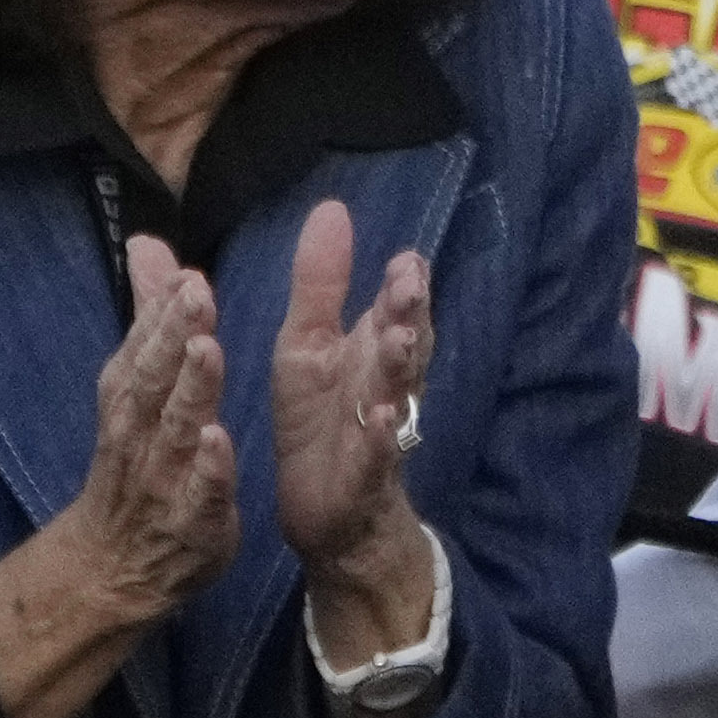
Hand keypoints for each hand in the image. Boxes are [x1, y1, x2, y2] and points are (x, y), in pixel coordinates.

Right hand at [52, 237, 244, 630]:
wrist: (112, 567)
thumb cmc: (135, 461)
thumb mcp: (137, 386)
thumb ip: (149, 316)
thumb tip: (147, 243)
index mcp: (130, 399)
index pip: (142, 349)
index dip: (161, 314)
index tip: (186, 276)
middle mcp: (141, 435)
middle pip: (156, 381)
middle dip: (174, 338)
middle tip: (199, 294)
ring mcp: (165, 481)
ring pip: (178, 431)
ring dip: (192, 391)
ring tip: (208, 349)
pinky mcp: (193, 524)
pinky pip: (201, 496)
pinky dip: (207, 471)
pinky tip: (219, 442)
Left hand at [261, 199, 436, 565]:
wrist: (325, 511)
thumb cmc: (319, 417)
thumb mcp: (308, 343)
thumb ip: (321, 282)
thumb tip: (332, 207)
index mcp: (372, 347)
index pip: (398, 307)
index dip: (405, 285)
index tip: (407, 259)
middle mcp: (386, 382)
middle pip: (406, 342)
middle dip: (409, 316)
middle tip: (409, 287)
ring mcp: (380, 429)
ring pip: (396, 392)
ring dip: (400, 367)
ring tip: (399, 340)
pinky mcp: (363, 477)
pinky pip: (376, 456)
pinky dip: (381, 439)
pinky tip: (379, 419)